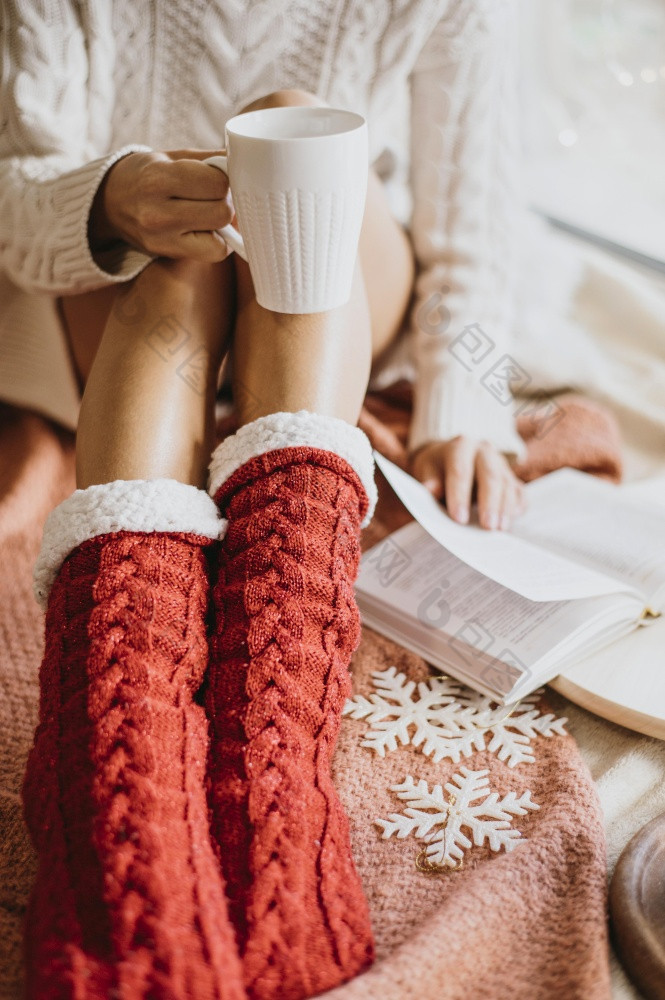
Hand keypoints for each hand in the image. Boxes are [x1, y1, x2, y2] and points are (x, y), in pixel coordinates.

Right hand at [89, 149, 234, 261]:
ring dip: (221, 225)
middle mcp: (158, 212)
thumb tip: (247, 162)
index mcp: (159, 178)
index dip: (224, 180)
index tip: (216, 178)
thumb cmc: (146, 175)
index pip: (217, 184)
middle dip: (224, 202)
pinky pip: (213, 254)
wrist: (108, 202)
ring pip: (221, 238)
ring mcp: (162, 239)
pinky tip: (206, 230)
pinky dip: (217, 242)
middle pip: (222, 212)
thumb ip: (210, 159)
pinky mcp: (167, 254)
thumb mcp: (172, 156)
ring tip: (207, 213)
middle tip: (212, 197)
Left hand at [410, 437, 525, 528]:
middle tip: (487, 526)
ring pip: (507, 484)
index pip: (461, 471)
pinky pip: (519, 491)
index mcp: (461, 446)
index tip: (459, 519)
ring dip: (505, 508)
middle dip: (490, 502)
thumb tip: (432, 489)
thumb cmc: (437, 469)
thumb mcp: (426, 470)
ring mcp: (500, 463)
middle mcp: (484, 451)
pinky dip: (517, 506)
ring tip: (499, 528)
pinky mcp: (511, 477)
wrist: (451, 459)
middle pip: (491, 476)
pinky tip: (510, 520)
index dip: (460, 495)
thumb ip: (430, 480)